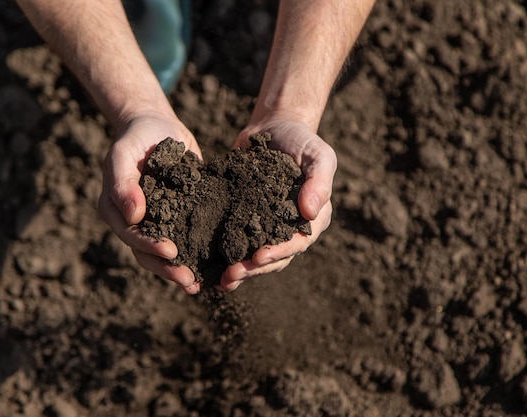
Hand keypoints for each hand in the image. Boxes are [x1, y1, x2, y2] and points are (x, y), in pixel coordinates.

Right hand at [98, 112, 202, 293]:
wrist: (156, 126)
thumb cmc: (135, 138)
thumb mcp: (123, 154)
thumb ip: (123, 183)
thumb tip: (133, 217)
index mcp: (117, 211)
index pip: (131, 236)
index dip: (149, 246)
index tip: (171, 252)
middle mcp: (135, 223)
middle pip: (148, 254)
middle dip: (168, 269)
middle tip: (189, 280)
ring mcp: (158, 222)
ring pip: (167, 254)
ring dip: (181, 269)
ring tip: (200, 284)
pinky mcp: (180, 217)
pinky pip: (187, 239)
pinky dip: (198, 254)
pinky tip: (216, 266)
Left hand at [219, 117, 336, 290]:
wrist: (274, 127)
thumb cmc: (301, 140)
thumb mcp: (318, 155)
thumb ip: (319, 181)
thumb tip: (310, 212)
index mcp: (312, 220)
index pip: (298, 243)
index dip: (279, 252)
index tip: (259, 256)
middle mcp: (290, 230)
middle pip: (274, 258)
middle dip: (253, 269)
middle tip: (232, 276)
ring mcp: (266, 227)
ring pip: (254, 257)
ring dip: (239, 270)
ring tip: (220, 280)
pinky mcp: (244, 220)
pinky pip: (236, 241)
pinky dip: (224, 255)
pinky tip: (207, 265)